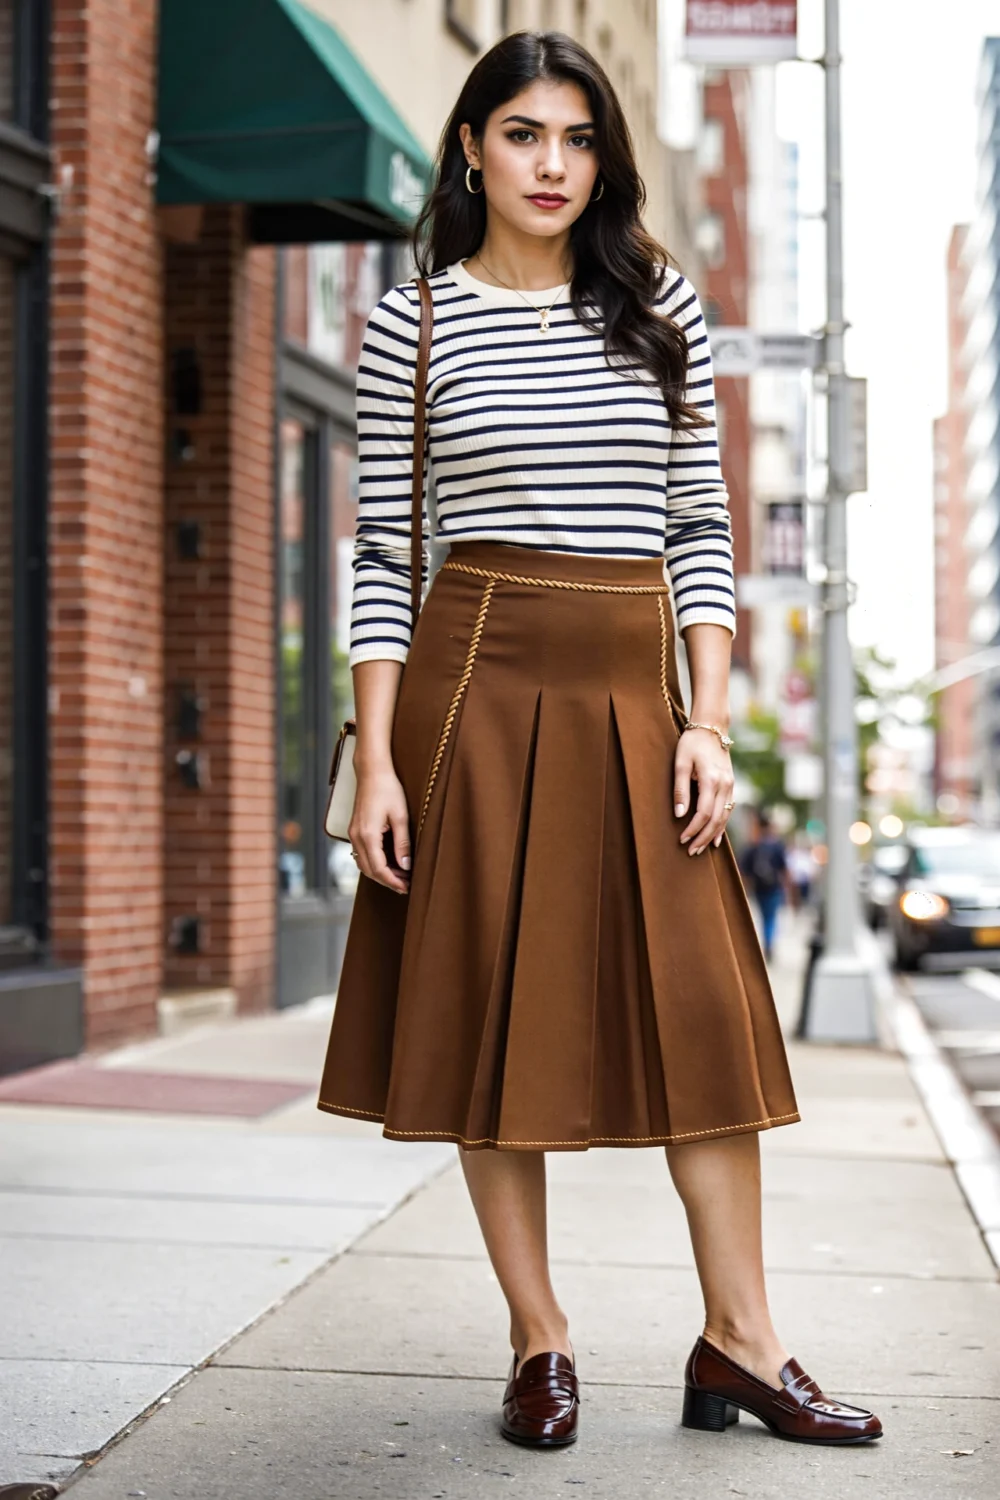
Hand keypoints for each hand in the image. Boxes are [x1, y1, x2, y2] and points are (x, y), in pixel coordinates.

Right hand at [349, 765, 411, 893]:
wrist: (372, 771)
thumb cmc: (388, 789)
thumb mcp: (400, 816)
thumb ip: (402, 843)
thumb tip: (406, 865)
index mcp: (367, 835)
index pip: (378, 868)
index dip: (393, 881)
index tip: (406, 887)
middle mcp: (356, 837)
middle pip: (369, 870)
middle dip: (387, 880)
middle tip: (406, 885)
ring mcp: (353, 834)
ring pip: (364, 864)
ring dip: (380, 873)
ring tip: (400, 876)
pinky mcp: (355, 830)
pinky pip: (362, 854)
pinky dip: (374, 863)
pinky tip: (389, 863)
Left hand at [673, 727, 734, 855]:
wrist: (712, 728)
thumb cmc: (692, 743)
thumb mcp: (680, 763)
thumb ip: (680, 790)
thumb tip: (679, 814)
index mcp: (711, 780)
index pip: (704, 813)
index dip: (693, 829)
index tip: (681, 839)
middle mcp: (725, 785)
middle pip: (716, 819)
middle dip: (703, 837)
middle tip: (691, 851)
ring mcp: (731, 786)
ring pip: (724, 818)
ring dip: (713, 835)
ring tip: (701, 849)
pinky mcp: (731, 786)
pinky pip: (728, 811)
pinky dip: (722, 826)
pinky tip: (716, 838)